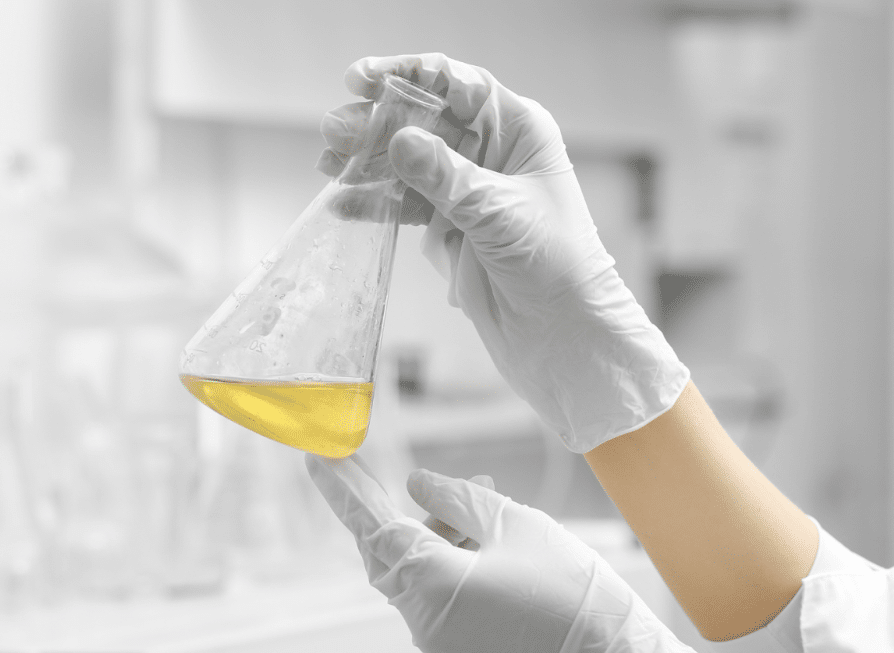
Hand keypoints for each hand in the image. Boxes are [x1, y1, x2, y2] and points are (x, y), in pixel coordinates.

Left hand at [305, 454, 709, 652]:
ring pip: (422, 579)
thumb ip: (461, 501)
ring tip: (488, 503)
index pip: (372, 525)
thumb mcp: (521, 528)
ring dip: (445, 541)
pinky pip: (445, 605)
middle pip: (395, 555)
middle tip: (432, 484)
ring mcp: (443, 651)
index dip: (344, 490)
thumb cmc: (577, 602)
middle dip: (411, 516)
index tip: (320, 459)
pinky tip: (496, 551)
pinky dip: (459, 571)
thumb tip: (418, 486)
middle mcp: (424, 625)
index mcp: (430, 585)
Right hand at [317, 54, 687, 451]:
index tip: (363, 79)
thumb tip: (400, 141)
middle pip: (425, 121)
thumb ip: (448, 178)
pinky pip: (407, 205)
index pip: (459, 85)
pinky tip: (345, 203)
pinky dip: (376, 204)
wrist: (564, 335)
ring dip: (368, 162)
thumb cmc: (558, 267)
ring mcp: (470, 190)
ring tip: (328, 162)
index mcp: (519, 131)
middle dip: (377, 123)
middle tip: (335, 129)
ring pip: (409, 163)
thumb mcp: (500, 215)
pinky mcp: (453, 227)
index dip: (410, 75)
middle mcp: (494, 153)